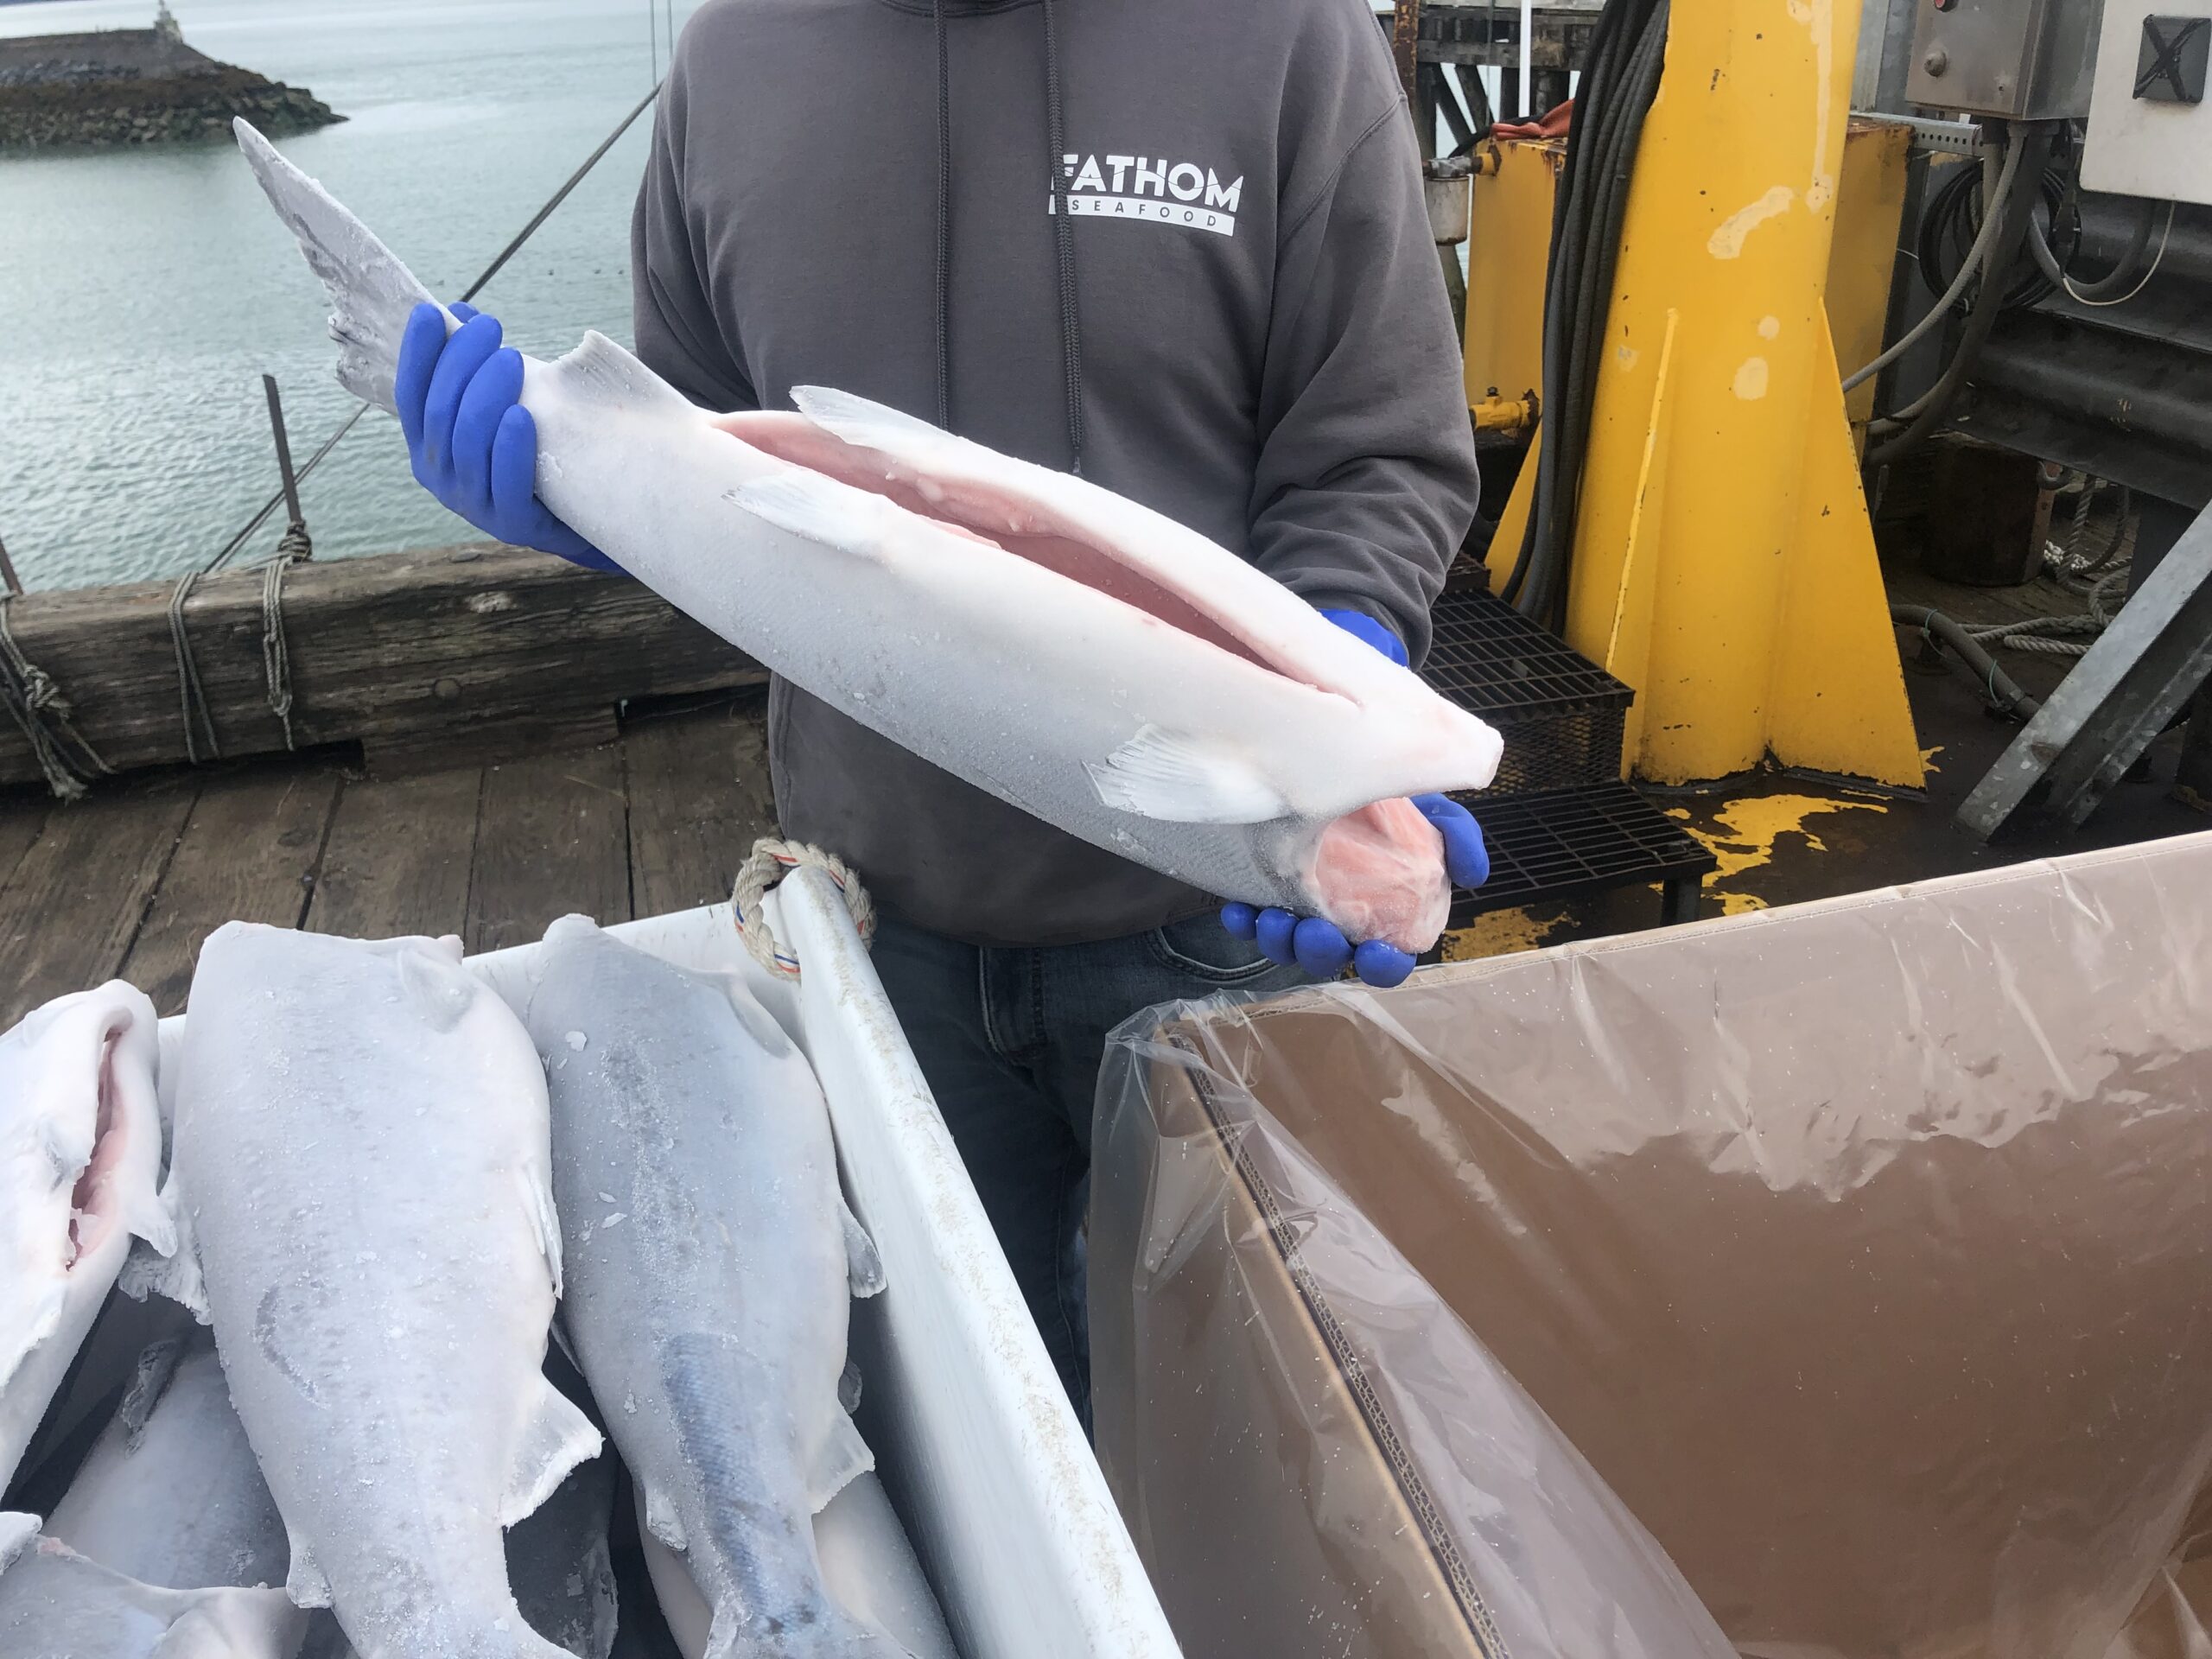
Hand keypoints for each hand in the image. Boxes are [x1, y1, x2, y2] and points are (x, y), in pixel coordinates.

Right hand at [394, 301, 617, 570]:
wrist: (582, 514)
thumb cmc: (534, 451)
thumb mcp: (502, 405)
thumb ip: (479, 370)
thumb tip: (463, 313)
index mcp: (427, 445)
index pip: (411, 394)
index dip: (417, 354)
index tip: (431, 312)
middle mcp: (439, 475)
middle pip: (440, 411)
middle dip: (461, 363)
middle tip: (490, 327)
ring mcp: (471, 504)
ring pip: (467, 442)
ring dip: (486, 395)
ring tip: (510, 359)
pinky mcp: (510, 525)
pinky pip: (503, 483)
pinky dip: (509, 447)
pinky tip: (522, 415)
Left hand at [1218, 608, 1489, 987]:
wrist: (1335, 696)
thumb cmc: (1387, 745)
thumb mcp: (1426, 785)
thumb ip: (1452, 825)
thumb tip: (1473, 871)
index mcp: (1388, 884)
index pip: (1390, 944)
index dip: (1386, 962)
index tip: (1379, 955)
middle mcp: (1341, 890)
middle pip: (1333, 949)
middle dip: (1323, 953)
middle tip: (1316, 934)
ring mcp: (1295, 879)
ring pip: (1286, 934)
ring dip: (1280, 938)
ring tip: (1272, 920)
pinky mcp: (1254, 861)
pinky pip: (1245, 902)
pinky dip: (1243, 912)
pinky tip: (1238, 906)